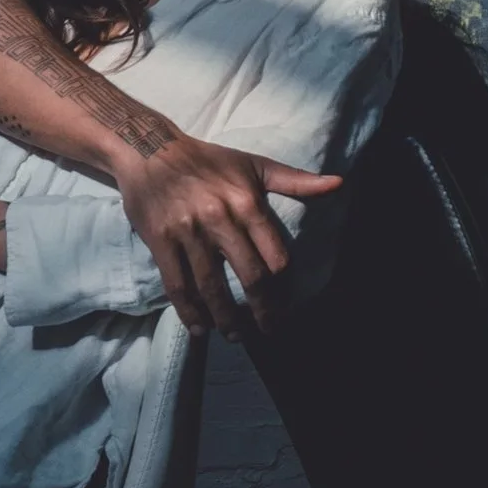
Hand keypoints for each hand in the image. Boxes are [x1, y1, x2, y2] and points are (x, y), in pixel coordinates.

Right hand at [112, 130, 341, 336]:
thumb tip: (337, 184)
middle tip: (268, 330)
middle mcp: (219, 219)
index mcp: (246, 203)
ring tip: (236, 336)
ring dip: (226, 319)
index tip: (285, 304)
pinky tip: (200, 328)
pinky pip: (177, 284)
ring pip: (211, 287)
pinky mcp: (160, 241)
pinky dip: (189, 312)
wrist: (150, 150)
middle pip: (249, 277)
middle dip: (262, 311)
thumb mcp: (254, 164)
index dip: (282, 287)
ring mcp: (188, 232)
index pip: (274, 256)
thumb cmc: (208, 160)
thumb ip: (294, 180)